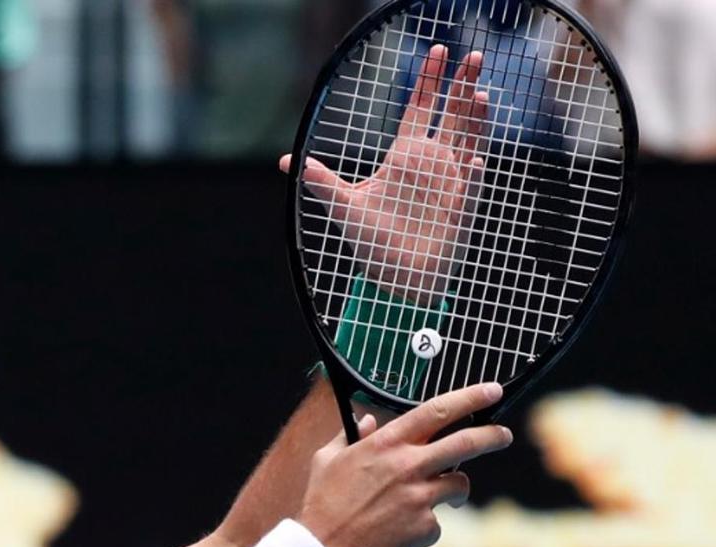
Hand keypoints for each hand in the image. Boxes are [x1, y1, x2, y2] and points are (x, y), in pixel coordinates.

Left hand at [280, 45, 489, 302]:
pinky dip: (474, 176)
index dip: (429, 81)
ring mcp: (450, 184)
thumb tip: (287, 161)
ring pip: (468, 143)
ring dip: (475, 121)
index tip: (437, 50)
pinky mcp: (460, 209)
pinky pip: (470, 189)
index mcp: (404, 156)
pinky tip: (476, 161)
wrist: (394, 278)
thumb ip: (320, 181)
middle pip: (452, 117)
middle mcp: (431, 164)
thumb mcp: (343, 207)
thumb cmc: (371, 241)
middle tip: (475, 54)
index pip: (420, 110)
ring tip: (478, 93)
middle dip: (461, 85)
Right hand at [297, 383, 511, 546]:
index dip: (470, 398)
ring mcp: (419, 498)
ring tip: (441, 497)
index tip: (492, 391)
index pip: (436, 411)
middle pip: (466, 443)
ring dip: (454, 489)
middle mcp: (407, 467)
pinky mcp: (425, 528)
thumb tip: (366, 420)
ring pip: (458, 484)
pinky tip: (401, 530)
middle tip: (503, 435)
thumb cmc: (322, 504)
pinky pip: (436, 521)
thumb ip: (351, 436)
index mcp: (385, 444)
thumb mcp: (327, 460)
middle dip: (492, 435)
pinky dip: (424, 524)